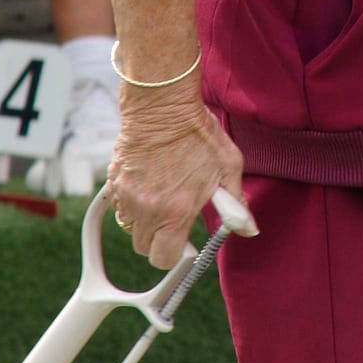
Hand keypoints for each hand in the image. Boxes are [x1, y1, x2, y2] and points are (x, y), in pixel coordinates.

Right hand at [106, 93, 249, 269]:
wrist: (162, 104)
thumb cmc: (198, 133)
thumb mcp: (228, 166)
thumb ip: (236, 204)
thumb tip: (248, 229)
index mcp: (175, 211)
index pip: (164, 259)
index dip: (176, 254)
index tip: (185, 241)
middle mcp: (146, 208)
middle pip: (144, 248)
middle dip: (159, 240)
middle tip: (174, 220)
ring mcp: (126, 195)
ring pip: (130, 228)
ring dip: (144, 223)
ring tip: (161, 201)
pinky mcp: (114, 181)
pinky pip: (119, 207)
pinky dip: (131, 206)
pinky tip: (147, 187)